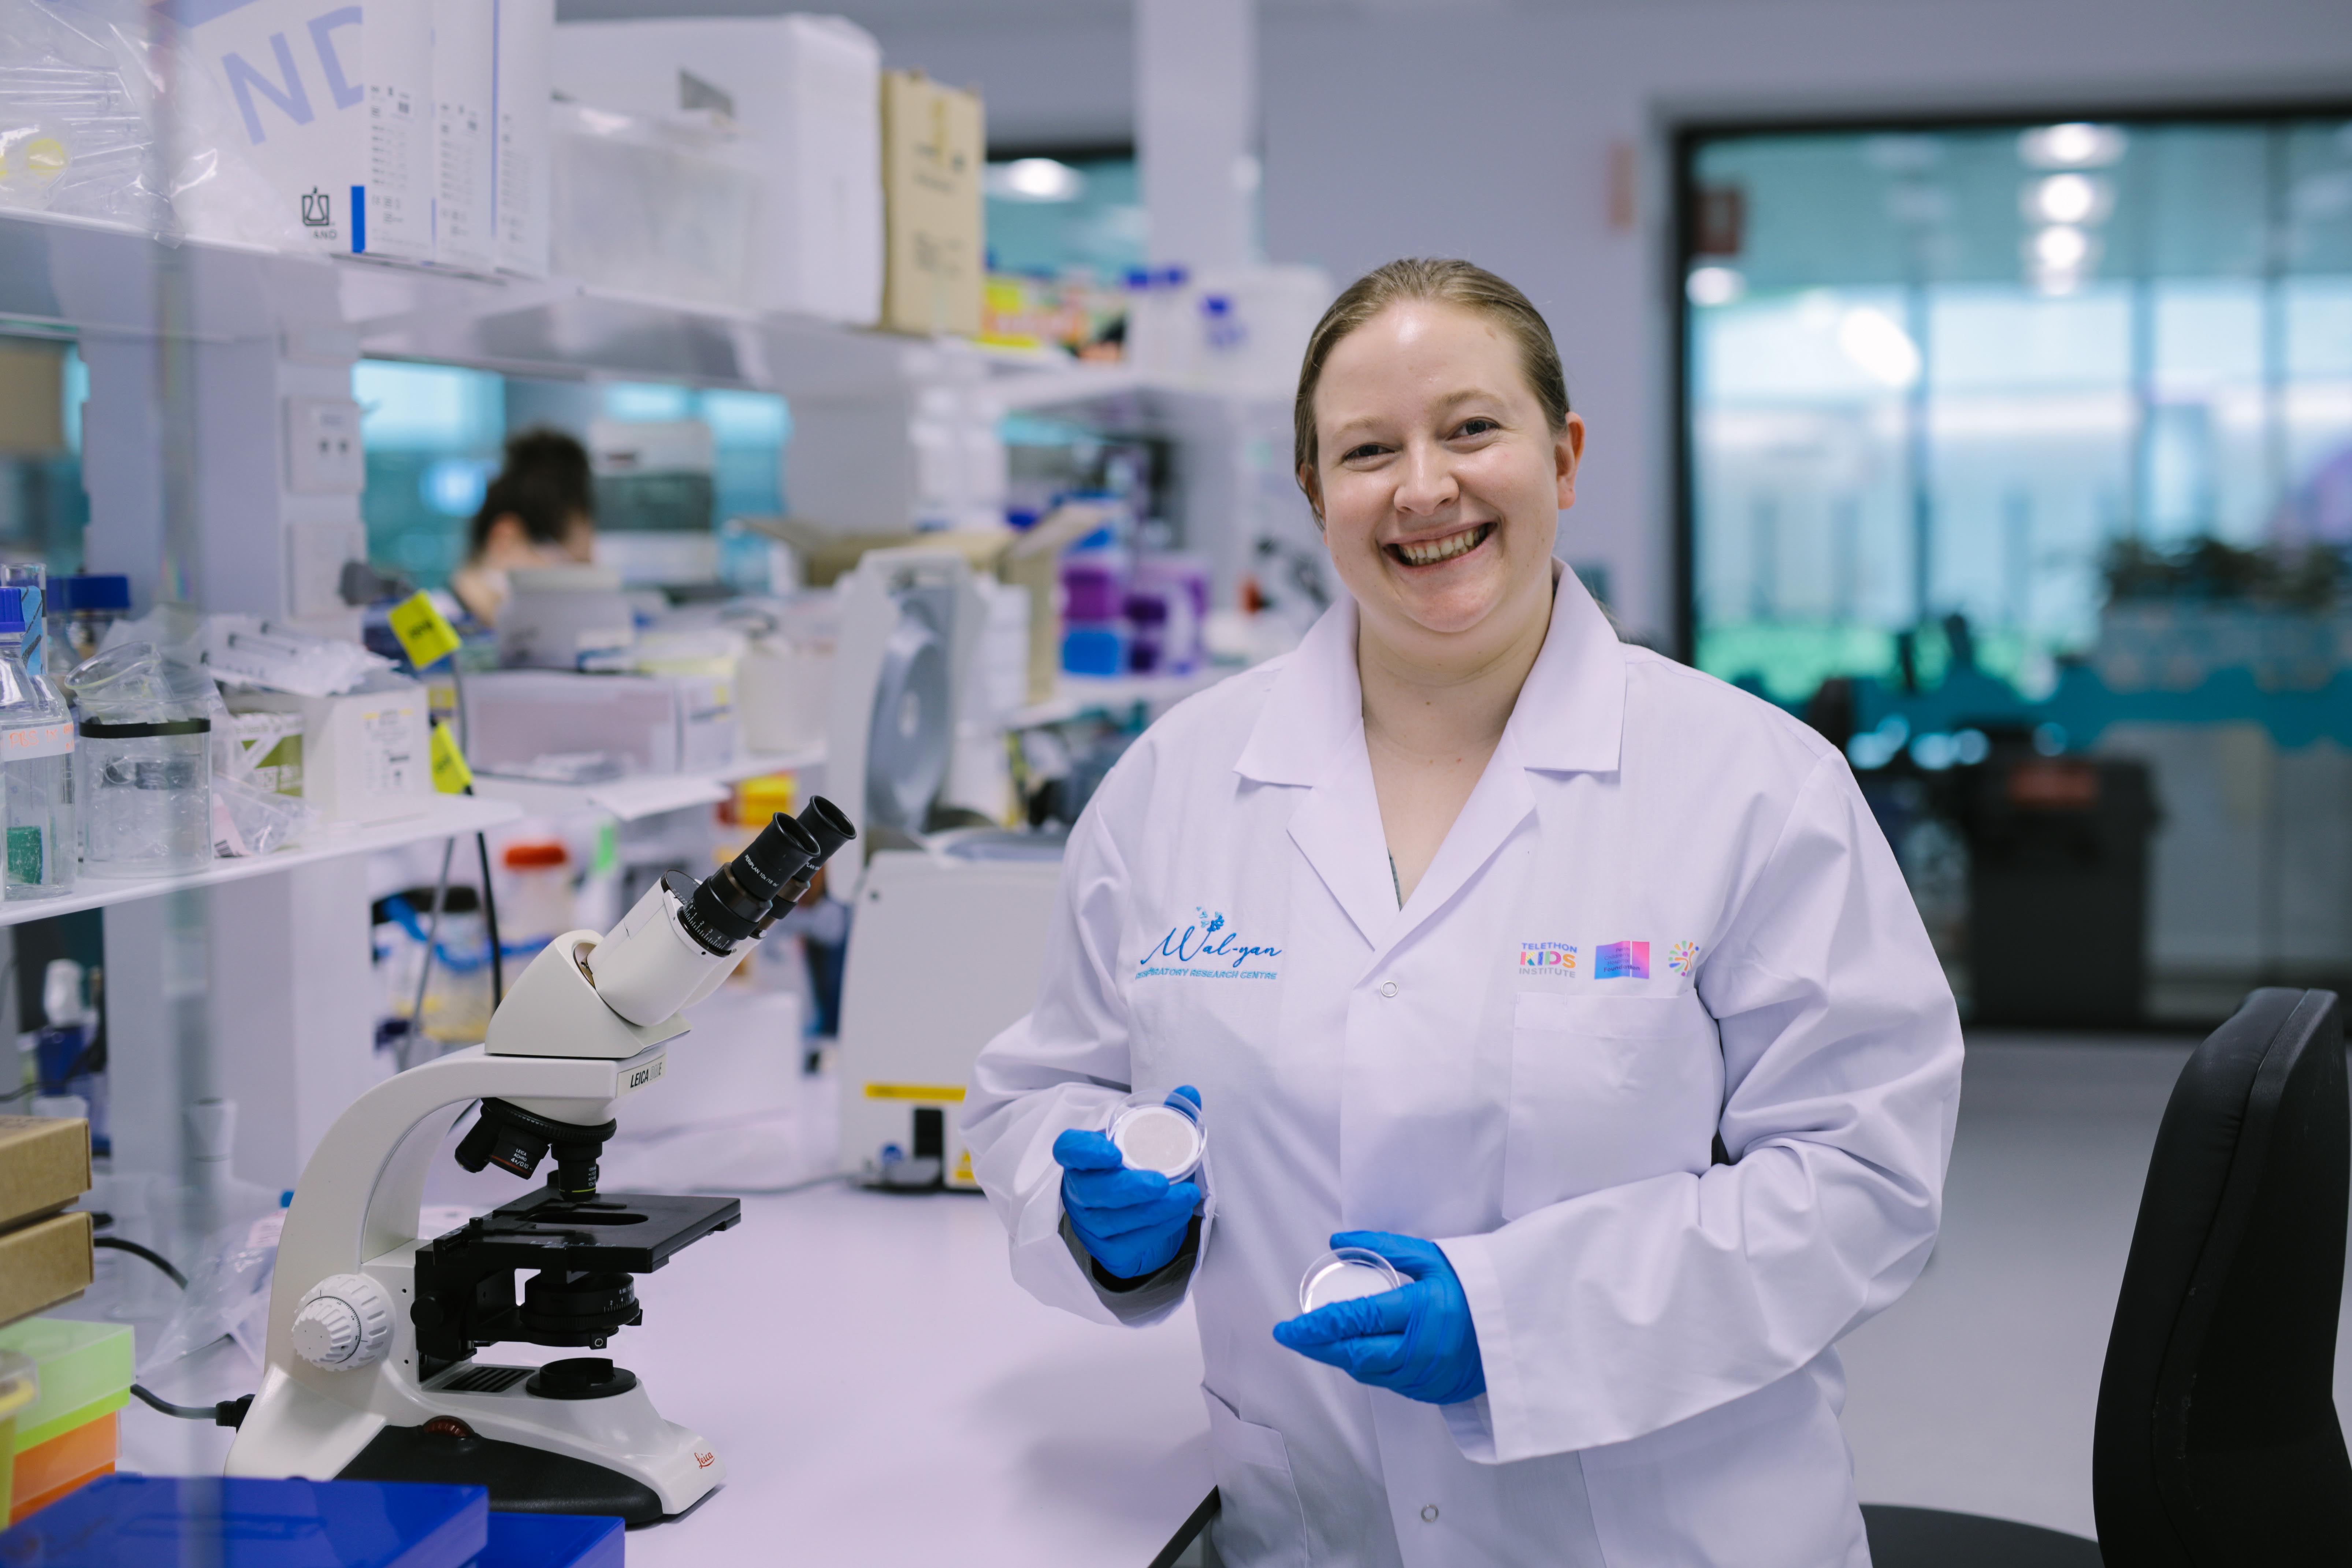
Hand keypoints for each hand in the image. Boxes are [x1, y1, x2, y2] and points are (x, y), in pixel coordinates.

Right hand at [1054, 1086, 1202, 1280]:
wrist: (1131, 1216)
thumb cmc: (1134, 1170)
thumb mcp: (1146, 1142)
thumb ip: (1167, 1115)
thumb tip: (1190, 1092)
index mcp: (1082, 1159)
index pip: (1069, 1150)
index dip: (1085, 1151)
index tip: (1112, 1151)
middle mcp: (1080, 1192)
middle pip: (1094, 1191)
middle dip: (1128, 1188)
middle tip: (1161, 1182)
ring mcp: (1090, 1225)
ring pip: (1115, 1221)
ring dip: (1154, 1210)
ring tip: (1186, 1196)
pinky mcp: (1108, 1250)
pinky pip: (1132, 1242)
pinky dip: (1158, 1229)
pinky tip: (1179, 1215)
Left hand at [1272, 1231, 1485, 1405]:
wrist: (1518, 1325)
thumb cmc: (1474, 1285)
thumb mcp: (1434, 1255)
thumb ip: (1385, 1247)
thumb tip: (1337, 1240)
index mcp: (1421, 1310)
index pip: (1357, 1320)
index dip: (1316, 1325)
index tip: (1286, 1327)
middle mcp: (1420, 1349)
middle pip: (1354, 1353)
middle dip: (1317, 1346)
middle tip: (1291, 1336)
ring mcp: (1424, 1375)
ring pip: (1367, 1371)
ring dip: (1337, 1357)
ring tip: (1315, 1342)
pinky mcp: (1429, 1390)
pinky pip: (1386, 1381)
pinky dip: (1364, 1367)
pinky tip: (1353, 1352)